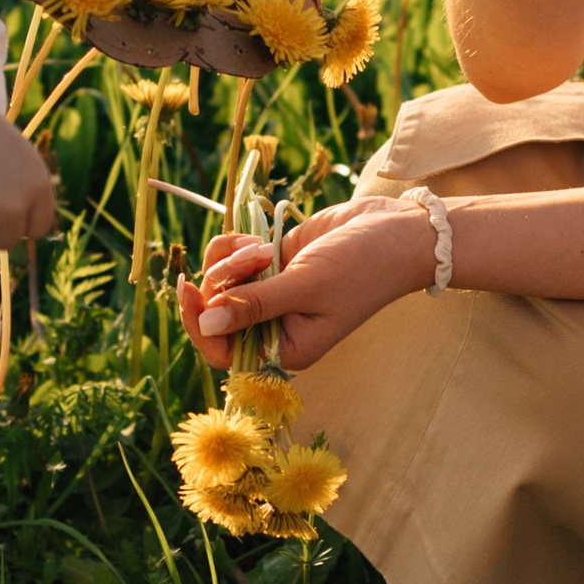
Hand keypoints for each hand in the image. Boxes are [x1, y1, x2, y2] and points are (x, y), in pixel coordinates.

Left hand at [177, 199, 431, 371]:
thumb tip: (205, 325)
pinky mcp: (271, 264)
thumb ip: (255, 306)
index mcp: (286, 348)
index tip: (187, 289)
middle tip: (249, 258)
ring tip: (261, 248)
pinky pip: (231, 258)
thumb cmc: (362, 267)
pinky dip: (238, 246)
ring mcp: (270, 292)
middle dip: (222, 280)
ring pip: (219, 280)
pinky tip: (262, 241)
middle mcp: (274, 325)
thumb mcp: (306, 288)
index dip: (199, 324)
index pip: (224, 351)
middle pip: (215, 312)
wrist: (396, 231)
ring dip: (230, 259)